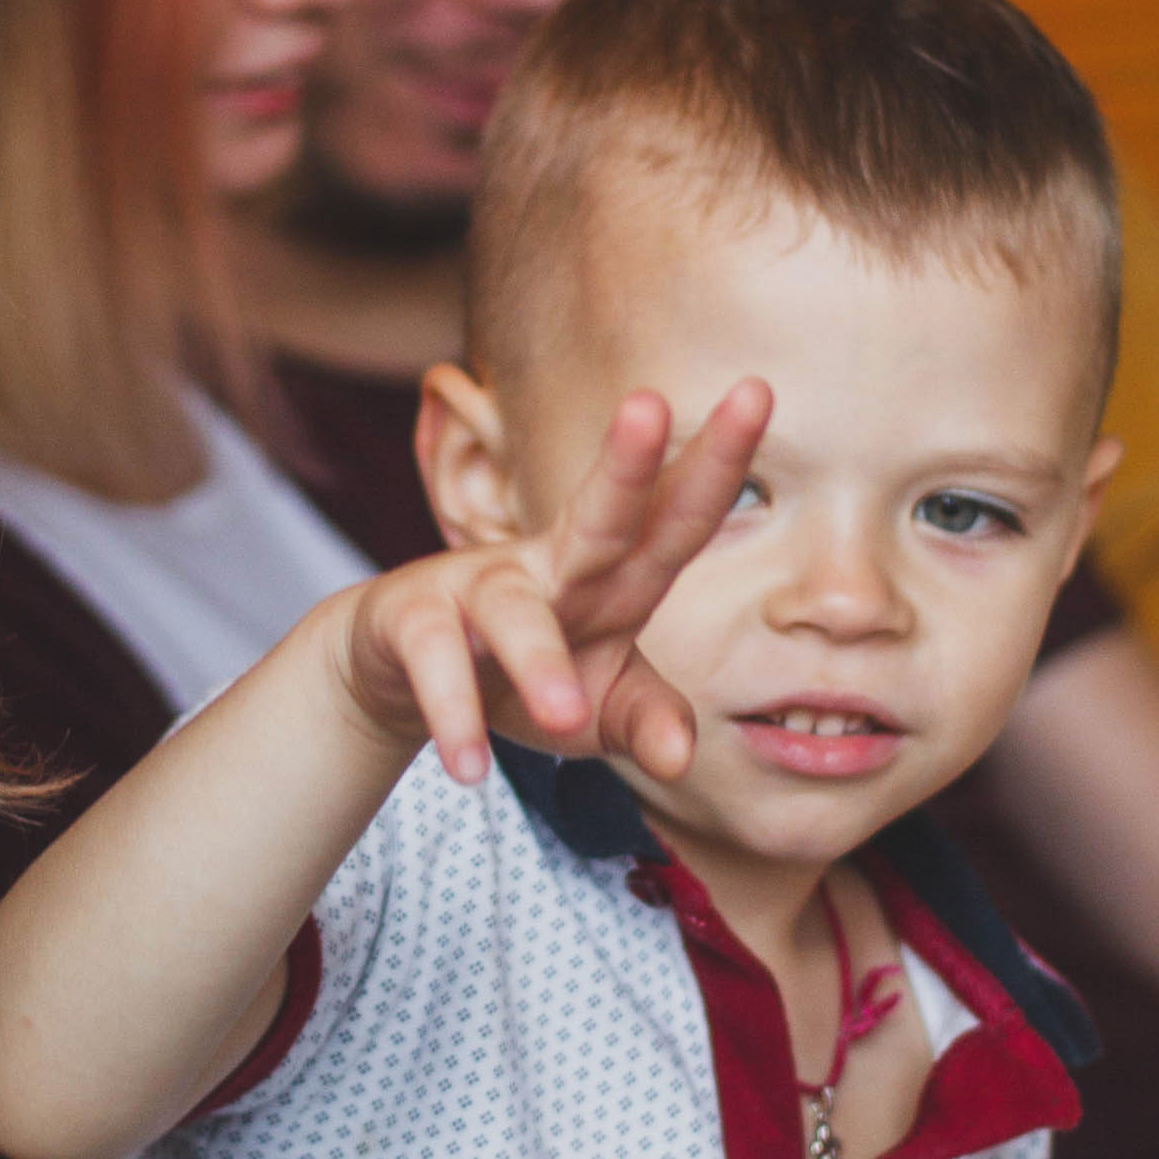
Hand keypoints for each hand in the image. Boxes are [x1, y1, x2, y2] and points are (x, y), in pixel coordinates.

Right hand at [334, 383, 771, 788]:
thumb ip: (646, 720)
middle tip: (651, 405)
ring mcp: (477, 588)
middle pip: (596, 513)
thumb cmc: (522, 678)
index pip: (674, 521)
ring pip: (513, 611)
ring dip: (538, 661)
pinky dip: (454, 715)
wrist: (400, 676)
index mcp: (612, 580)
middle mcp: (551, 569)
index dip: (716, 464)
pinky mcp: (414, 622)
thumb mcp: (599, 707)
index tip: (758, 389)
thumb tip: (681, 756)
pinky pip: (436, 663)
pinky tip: (469, 769)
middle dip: (627, 463)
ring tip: (561, 717)